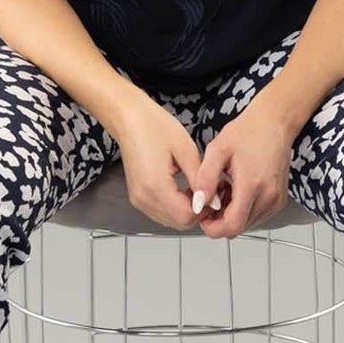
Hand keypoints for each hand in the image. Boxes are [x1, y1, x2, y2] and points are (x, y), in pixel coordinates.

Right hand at [114, 91, 207, 230]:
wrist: (129, 119)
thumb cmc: (155, 127)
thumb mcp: (186, 150)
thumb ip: (200, 179)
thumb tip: (213, 201)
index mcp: (155, 186)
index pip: (186, 216)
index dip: (204, 209)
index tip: (214, 194)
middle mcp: (143, 198)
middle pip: (178, 223)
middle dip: (197, 212)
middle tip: (208, 192)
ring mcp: (138, 199)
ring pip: (170, 221)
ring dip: (186, 211)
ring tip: (196, 189)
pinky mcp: (137, 197)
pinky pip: (161, 213)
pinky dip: (175, 208)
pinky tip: (183, 191)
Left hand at [188, 101, 294, 239]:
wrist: (274, 123)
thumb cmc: (248, 131)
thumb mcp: (217, 150)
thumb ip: (205, 179)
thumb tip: (198, 203)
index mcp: (252, 184)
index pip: (232, 225)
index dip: (213, 227)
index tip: (203, 216)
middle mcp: (268, 197)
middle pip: (239, 228)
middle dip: (220, 220)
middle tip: (211, 197)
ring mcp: (276, 200)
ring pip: (247, 224)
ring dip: (231, 215)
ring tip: (224, 190)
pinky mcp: (279, 200)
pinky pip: (256, 216)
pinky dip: (243, 210)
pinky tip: (237, 191)